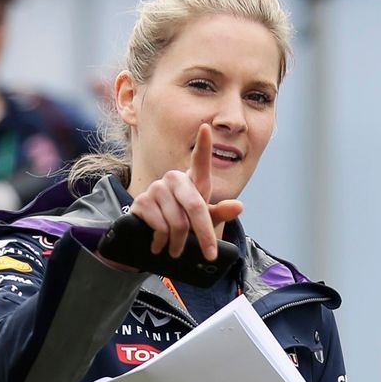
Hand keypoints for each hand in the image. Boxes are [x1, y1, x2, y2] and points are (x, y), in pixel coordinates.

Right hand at [129, 124, 241, 261]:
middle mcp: (173, 179)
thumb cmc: (183, 223)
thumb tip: (239, 206)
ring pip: (178, 223)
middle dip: (204, 235)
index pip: (199, 161)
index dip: (203, 145)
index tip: (206, 127)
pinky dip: (163, 242)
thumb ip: (220, 213)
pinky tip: (159, 244)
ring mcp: (156, 188)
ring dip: (179, 243)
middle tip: (209, 254)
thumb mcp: (204, 220)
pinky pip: (160, 227)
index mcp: (192, 181)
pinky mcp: (141, 202)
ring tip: (176, 249)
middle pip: (195, 207)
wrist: (151, 237)